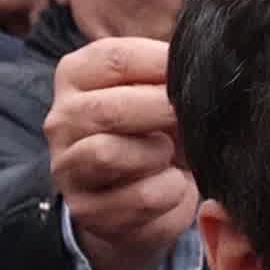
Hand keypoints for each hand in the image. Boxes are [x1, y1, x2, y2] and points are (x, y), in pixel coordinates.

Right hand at [45, 35, 197, 269]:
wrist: (135, 198)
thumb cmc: (153, 131)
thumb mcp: (155, 92)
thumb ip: (169, 73)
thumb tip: (208, 64)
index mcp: (76, 76)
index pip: (116, 59)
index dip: (163, 67)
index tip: (195, 77)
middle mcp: (61, 120)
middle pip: (110, 109)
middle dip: (161, 113)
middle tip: (189, 119)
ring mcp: (68, 168)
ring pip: (113, 155)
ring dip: (158, 154)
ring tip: (169, 154)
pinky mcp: (88, 210)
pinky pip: (141, 198)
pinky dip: (171, 192)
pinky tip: (172, 186)